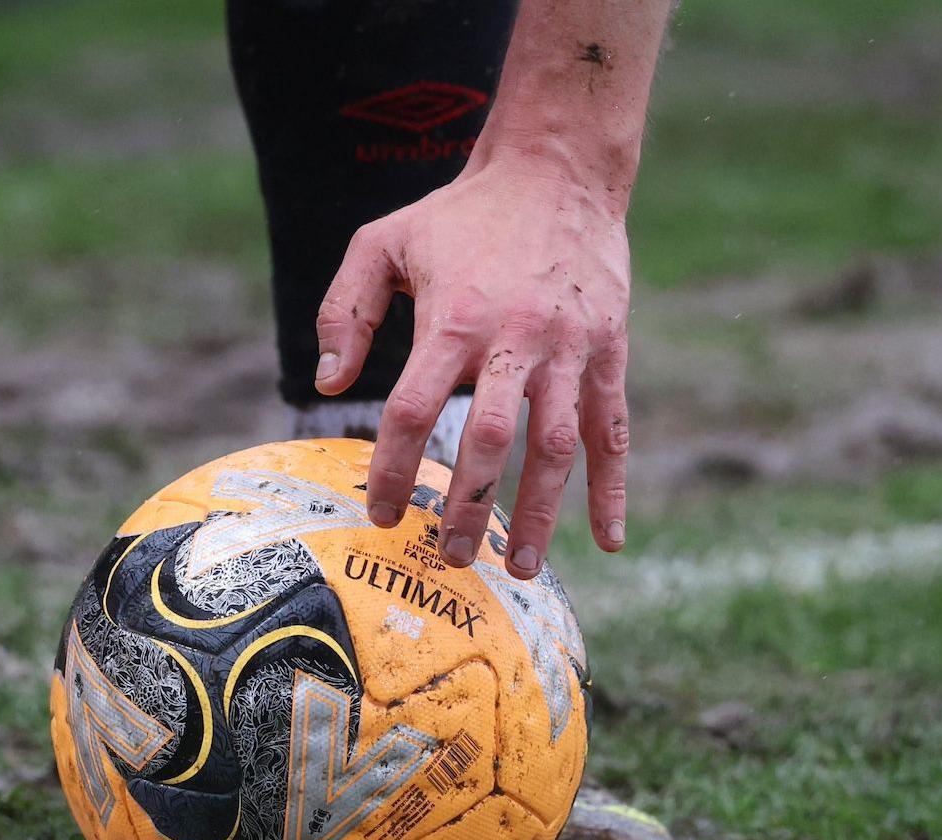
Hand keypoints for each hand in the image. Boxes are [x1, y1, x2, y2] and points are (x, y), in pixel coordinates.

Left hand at [316, 156, 633, 577]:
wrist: (558, 169)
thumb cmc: (461, 214)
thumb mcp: (384, 241)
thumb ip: (345, 308)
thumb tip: (329, 381)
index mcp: (454, 318)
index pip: (416, 409)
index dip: (393, 467)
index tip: (379, 512)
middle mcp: (515, 337)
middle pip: (490, 438)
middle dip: (467, 506)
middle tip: (447, 557)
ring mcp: (569, 347)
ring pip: (556, 445)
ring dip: (537, 512)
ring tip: (516, 567)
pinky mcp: (609, 350)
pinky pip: (612, 430)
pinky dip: (613, 488)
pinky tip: (609, 538)